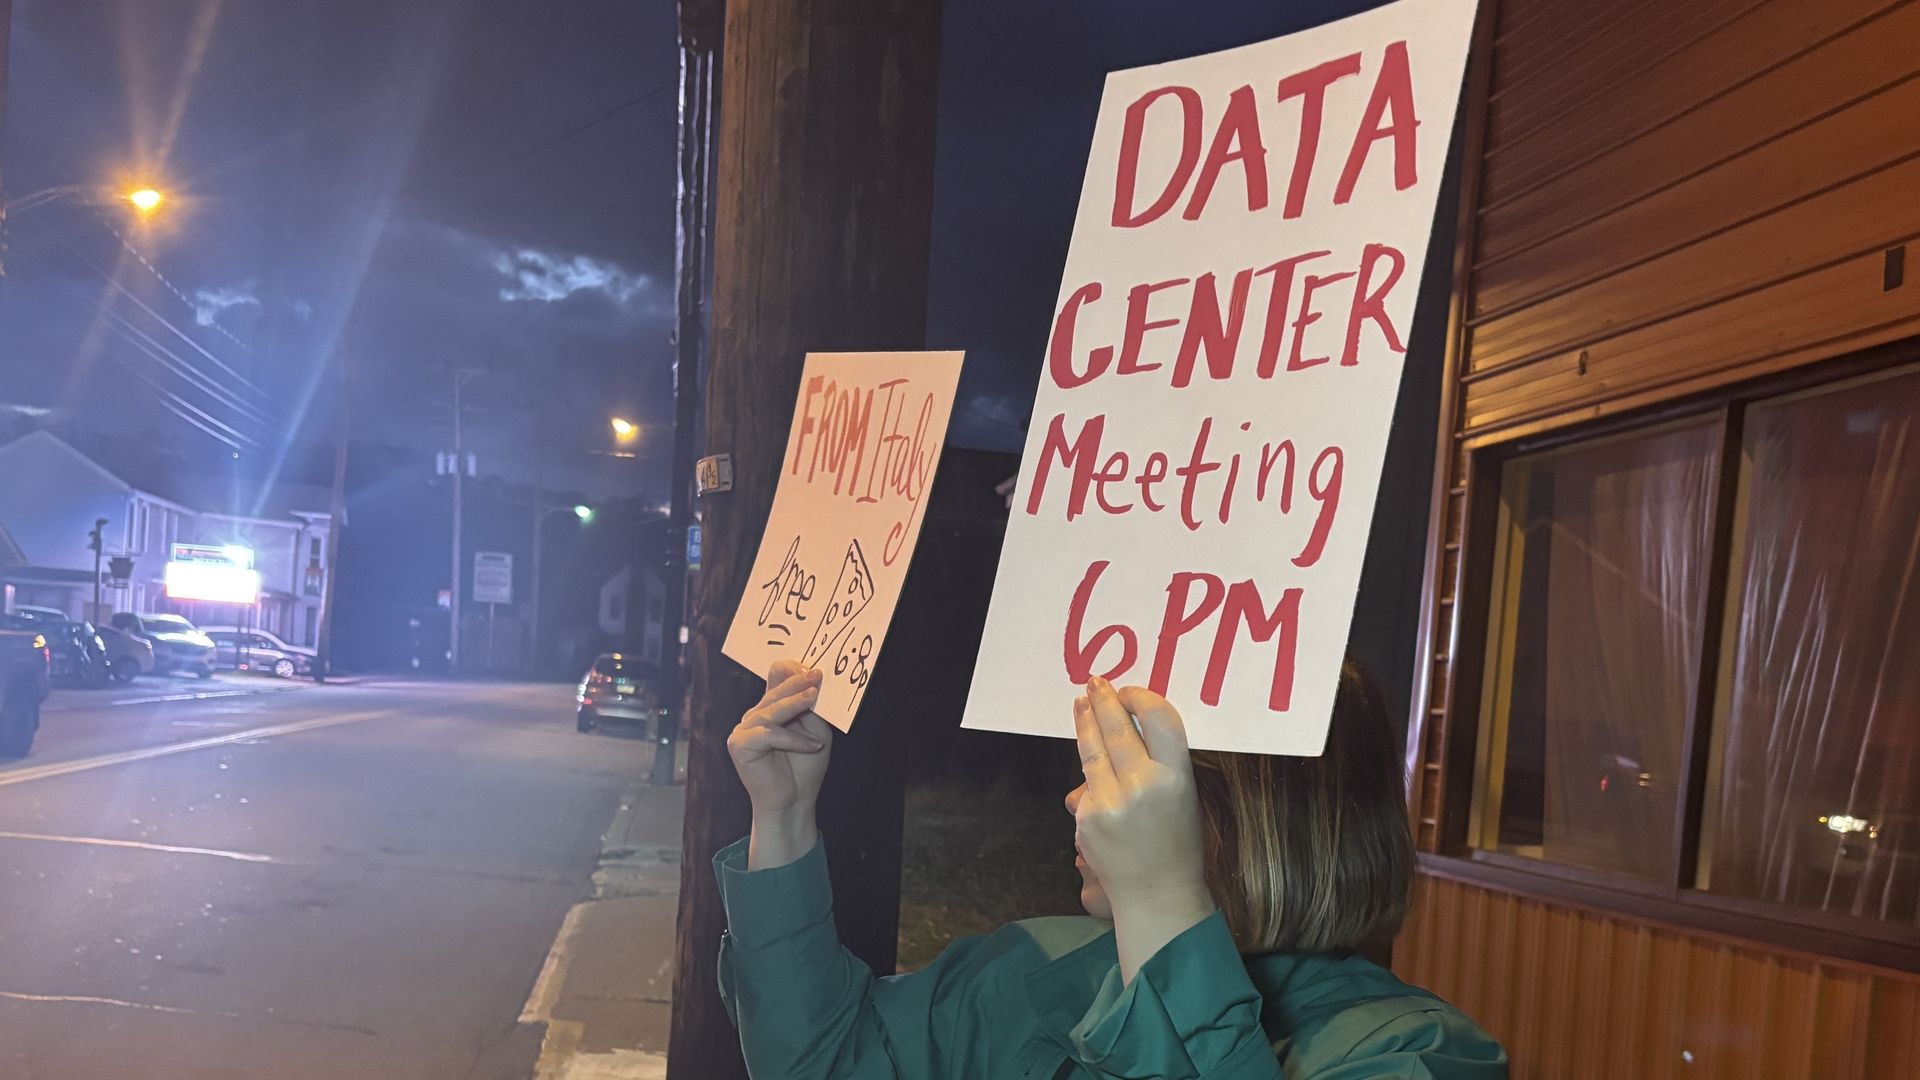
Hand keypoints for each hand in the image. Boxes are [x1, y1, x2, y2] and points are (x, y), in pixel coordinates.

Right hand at [729, 661, 831, 868]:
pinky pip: (768, 734)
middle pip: (774, 691)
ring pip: (771, 710)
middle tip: (816, 675)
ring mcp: (745, 729)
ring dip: (795, 704)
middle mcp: (755, 715)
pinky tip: (813, 746)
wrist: (794, 801)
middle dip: (796, 682)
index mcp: (772, 708)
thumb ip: (810, 707)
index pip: (776, 679)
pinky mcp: (740, 744)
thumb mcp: (815, 729)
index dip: (792, 670)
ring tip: (814, 697)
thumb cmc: (805, 766)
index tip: (815, 668)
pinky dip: (792, 739)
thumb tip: (809, 678)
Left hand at [1074, 678, 1212, 981]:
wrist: (1157, 895)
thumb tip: (1129, 721)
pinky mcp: (1087, 818)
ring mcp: (1109, 802)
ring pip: (1092, 751)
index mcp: (1176, 778)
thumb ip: (1160, 760)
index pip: (1159, 718)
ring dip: (1085, 724)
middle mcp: (1142, 786)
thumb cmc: (1177, 843)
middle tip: (1095, 682)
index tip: (1129, 691)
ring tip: (1080, 704)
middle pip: (1117, 728)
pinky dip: (1089, 776)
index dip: (1141, 698)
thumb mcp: (1183, 796)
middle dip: (1103, 701)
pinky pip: (1086, 786)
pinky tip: (1093, 768)